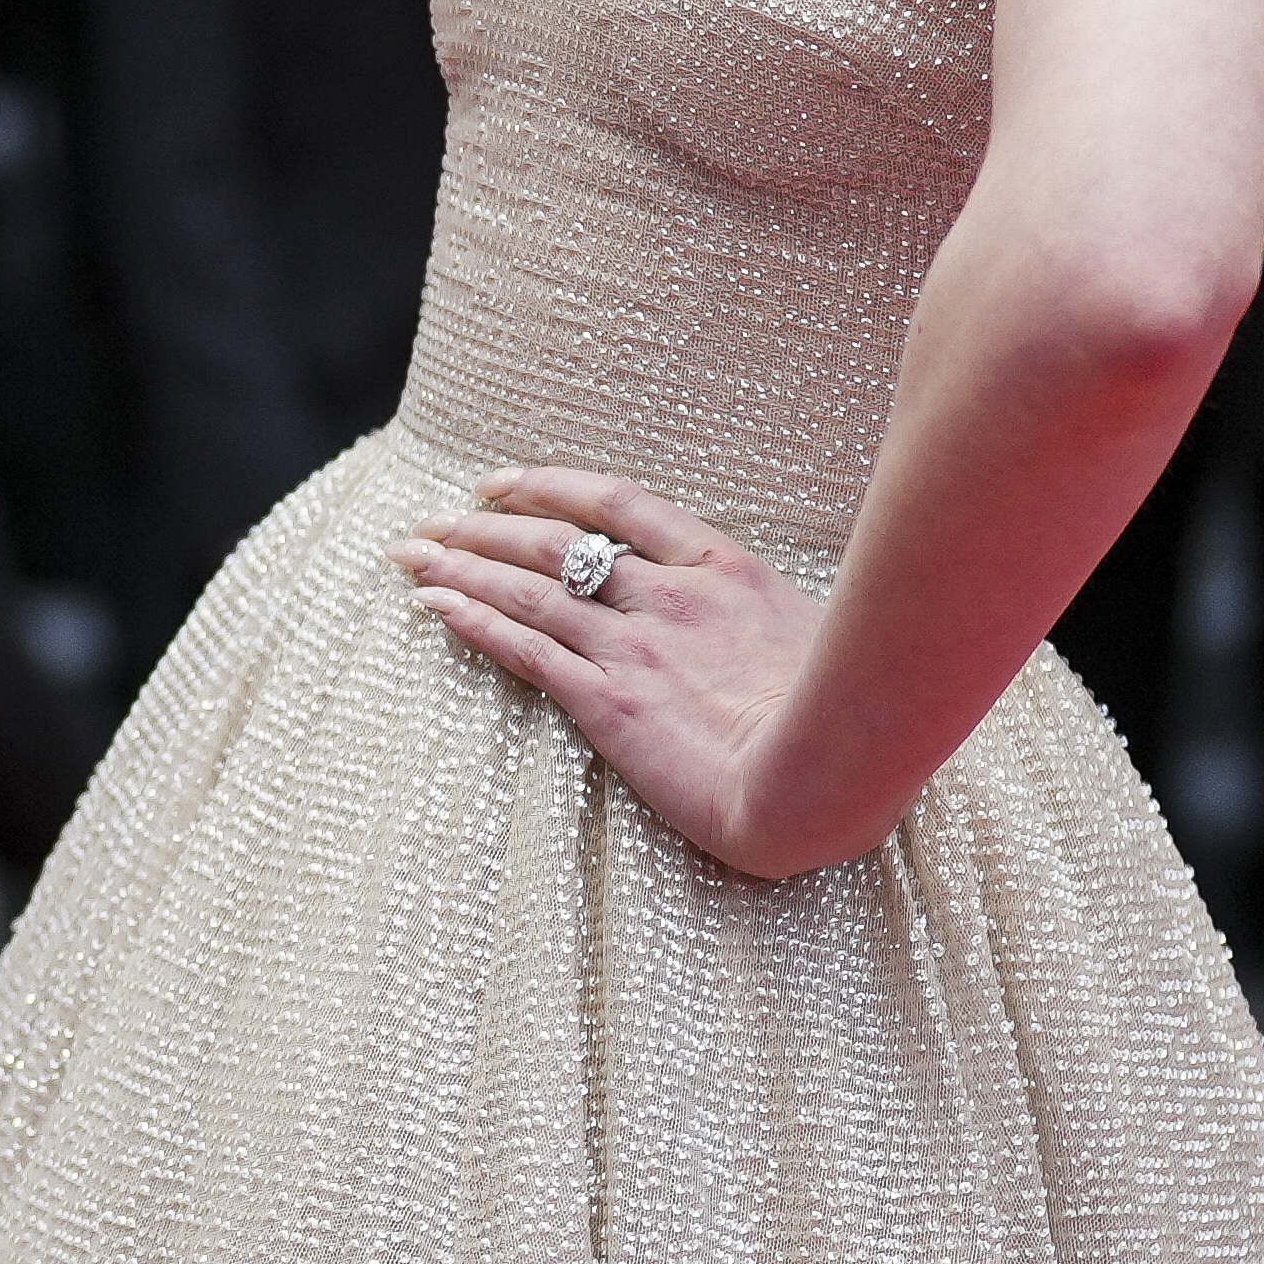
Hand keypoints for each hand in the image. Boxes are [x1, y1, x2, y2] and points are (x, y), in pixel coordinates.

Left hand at [397, 466, 843, 878]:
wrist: (832, 781)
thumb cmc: (852, 723)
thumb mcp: (826, 638)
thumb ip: (770, 619)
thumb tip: (756, 619)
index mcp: (724, 568)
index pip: (615, 503)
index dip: (548, 485)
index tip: (500, 482)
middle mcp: (670, 595)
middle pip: (555, 540)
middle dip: (483, 526)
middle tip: (431, 521)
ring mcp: (635, 645)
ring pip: (527, 589)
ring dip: (461, 567)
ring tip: (410, 554)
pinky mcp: (609, 702)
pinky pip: (525, 649)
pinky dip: (472, 622)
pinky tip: (434, 606)